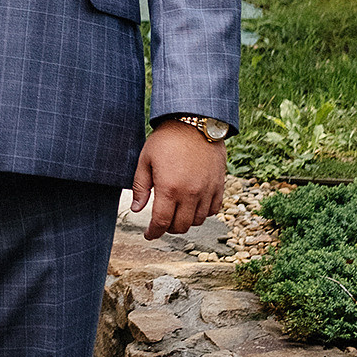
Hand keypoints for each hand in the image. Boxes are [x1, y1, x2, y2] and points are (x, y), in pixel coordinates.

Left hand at [129, 120, 227, 240]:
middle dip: (168, 228)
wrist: (195, 121)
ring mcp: (207, 190)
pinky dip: (203, 213)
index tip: (149, 235)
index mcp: (169, 188)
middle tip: (162, 221)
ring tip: (177, 212)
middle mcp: (190, 193)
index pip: (161, 222)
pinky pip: (214, 210)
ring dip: (185, 221)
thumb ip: (140, 186)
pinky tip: (194, 205)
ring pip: (197, 221)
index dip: (153, 233)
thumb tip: (136, 209)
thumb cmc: (167, 139)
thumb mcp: (146, 159)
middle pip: (180, 226)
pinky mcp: (219, 185)